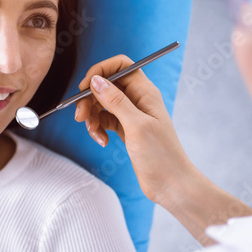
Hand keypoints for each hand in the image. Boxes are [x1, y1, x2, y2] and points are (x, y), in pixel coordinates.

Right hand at [74, 55, 196, 202]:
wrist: (171, 185)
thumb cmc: (161, 156)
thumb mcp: (136, 126)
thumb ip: (115, 101)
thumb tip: (96, 80)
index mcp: (145, 92)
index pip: (120, 66)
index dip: (101, 71)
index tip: (85, 87)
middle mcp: (138, 99)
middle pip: (106, 85)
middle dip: (89, 99)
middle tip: (80, 116)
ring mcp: (131, 114)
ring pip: (102, 104)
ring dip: (92, 116)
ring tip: (94, 134)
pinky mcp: (125, 129)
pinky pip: (104, 120)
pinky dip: (98, 128)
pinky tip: (101, 141)